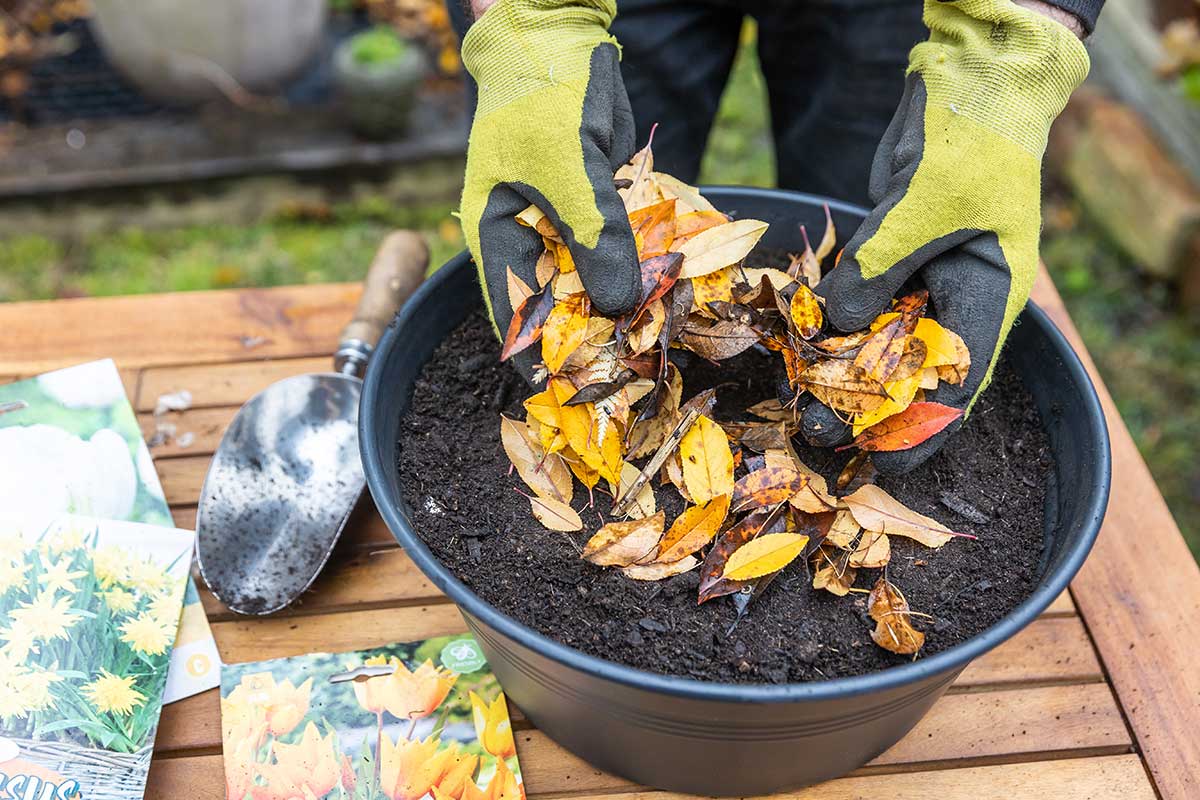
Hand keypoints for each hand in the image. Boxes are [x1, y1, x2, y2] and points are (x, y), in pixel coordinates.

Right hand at [459, 0, 639, 379]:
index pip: (514, 313)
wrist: (563, 41)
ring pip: (599, 278)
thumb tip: (619, 307)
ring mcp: (569, 224)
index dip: (542, 357)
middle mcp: (530, 239)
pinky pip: (626, 248)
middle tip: (630, 375)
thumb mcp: (568, 172)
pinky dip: (646, 266)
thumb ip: (593, 239)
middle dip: (594, 337)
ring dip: (627, 305)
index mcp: (498, 238)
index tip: (572, 396)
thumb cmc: (544, 101)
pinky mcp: (603, 208)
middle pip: (562, 304)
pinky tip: (673, 292)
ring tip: (657, 345)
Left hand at [804, 0, 1089, 473]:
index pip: (957, 385)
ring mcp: (923, 276)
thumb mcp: (925, 209)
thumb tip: (832, 331)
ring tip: (799, 399)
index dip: (918, 430)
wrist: (967, 81)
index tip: (877, 463)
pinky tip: (799, 343)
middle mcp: (958, 297)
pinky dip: (832, 322)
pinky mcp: (891, 254)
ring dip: (843, 369)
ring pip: (880, 339)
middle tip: (816, 430)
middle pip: (912, 371)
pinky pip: (859, 301)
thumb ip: (878, 272)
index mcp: (992, 300)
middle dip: (867, 406)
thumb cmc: (969, 143)